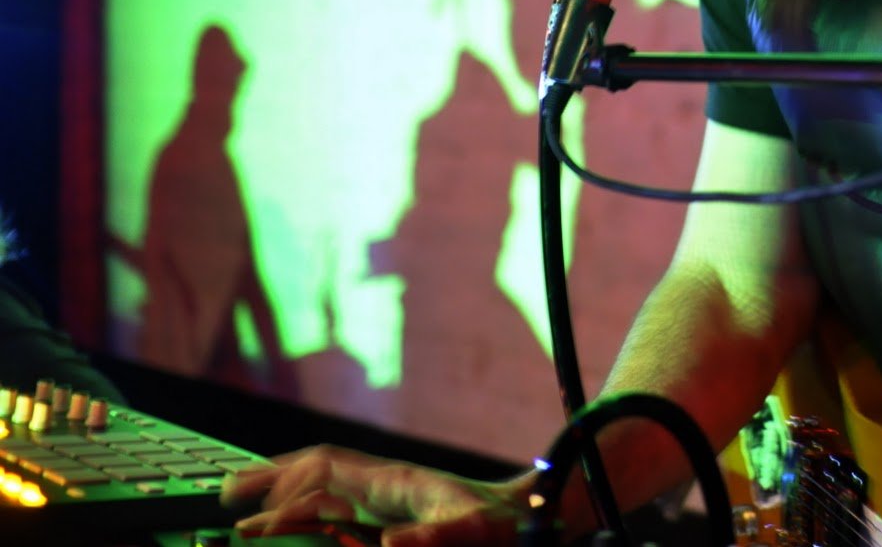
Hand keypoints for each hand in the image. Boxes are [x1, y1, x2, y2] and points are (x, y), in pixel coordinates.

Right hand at [220, 445, 524, 546]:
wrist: (529, 522)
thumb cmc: (503, 525)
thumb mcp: (470, 531)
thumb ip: (432, 537)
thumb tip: (389, 543)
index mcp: (394, 482)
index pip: (327, 468)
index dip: (285, 479)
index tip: (245, 499)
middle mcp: (385, 488)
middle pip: (317, 476)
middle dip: (273, 483)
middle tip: (226, 498)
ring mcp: (388, 506)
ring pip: (325, 498)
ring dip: (286, 505)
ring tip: (245, 519)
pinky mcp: (395, 524)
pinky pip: (341, 520)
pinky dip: (311, 525)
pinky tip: (297, 536)